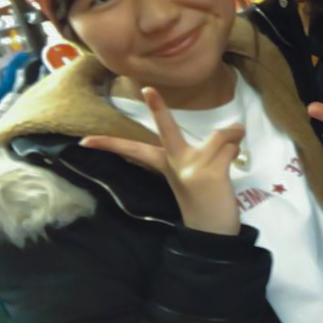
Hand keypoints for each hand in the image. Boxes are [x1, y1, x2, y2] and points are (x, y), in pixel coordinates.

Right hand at [81, 87, 243, 234]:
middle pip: (166, 131)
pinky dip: (237, 150)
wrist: (212, 233)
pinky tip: (233, 166)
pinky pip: (231, 146)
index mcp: (166, 165)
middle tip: (148, 89)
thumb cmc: (204, 202)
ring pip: (219, 135)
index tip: (85, 140)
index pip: (135, 150)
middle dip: (158, 109)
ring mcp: (191, 168)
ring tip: (230, 156)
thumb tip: (236, 128)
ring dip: (231, 140)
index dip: (110, 144)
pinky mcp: (210, 172)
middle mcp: (176, 164)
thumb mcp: (198, 174)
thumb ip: (211, 149)